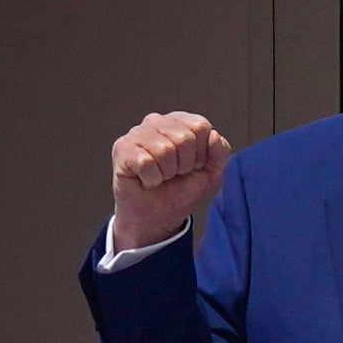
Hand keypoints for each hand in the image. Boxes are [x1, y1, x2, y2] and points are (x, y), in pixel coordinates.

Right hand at [110, 112, 231, 249]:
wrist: (156, 220)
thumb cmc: (179, 193)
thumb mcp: (210, 175)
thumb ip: (220, 153)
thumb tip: (213, 135)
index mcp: (180, 122)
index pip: (201, 126)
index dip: (201, 154)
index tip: (191, 167)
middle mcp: (157, 122)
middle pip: (184, 138)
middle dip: (183, 166)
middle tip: (173, 175)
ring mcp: (137, 133)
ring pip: (164, 150)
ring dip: (166, 174)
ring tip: (159, 178)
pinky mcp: (122, 148)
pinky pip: (145, 162)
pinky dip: (151, 179)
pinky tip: (146, 180)